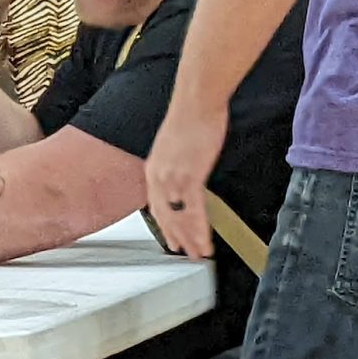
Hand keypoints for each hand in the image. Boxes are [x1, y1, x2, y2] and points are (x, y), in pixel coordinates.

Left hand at [144, 103, 228, 259]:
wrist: (196, 104)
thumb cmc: (189, 120)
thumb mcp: (173, 147)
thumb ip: (174, 166)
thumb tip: (182, 178)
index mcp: (153, 170)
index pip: (156, 206)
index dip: (164, 225)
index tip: (172, 239)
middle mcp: (159, 177)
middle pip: (165, 216)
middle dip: (176, 237)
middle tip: (186, 253)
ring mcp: (173, 179)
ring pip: (179, 218)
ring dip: (190, 239)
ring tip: (199, 254)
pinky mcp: (191, 177)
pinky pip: (194, 211)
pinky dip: (199, 229)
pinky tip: (205, 241)